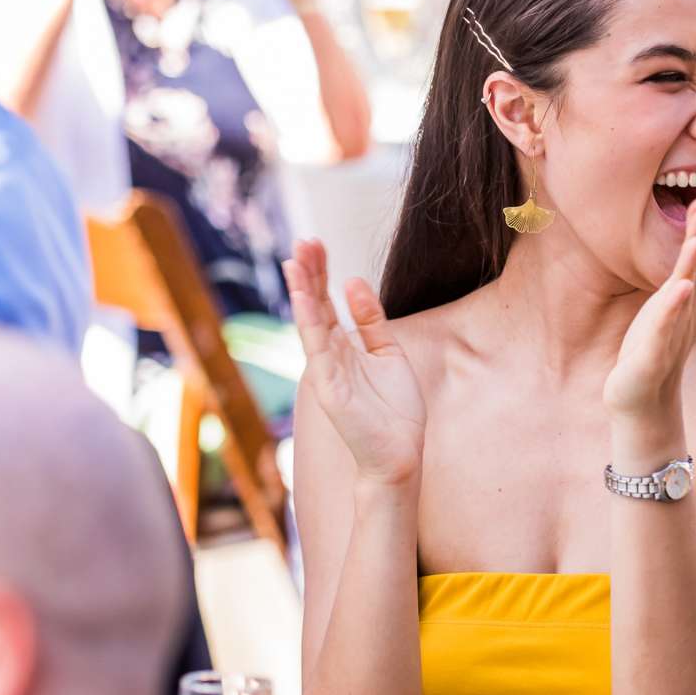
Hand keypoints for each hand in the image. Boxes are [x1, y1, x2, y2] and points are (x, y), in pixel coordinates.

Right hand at [284, 240, 426, 490]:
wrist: (400, 454)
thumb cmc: (395, 410)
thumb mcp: (389, 353)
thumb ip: (371, 320)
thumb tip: (354, 281)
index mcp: (345, 348)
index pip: (328, 302)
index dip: (322, 273)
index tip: (317, 244)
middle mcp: (331, 356)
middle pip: (315, 306)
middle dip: (310, 274)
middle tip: (303, 240)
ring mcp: (326, 371)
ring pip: (310, 323)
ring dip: (302, 291)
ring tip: (295, 260)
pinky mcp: (328, 387)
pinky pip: (316, 349)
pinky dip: (309, 322)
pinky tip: (303, 298)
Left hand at [604, 197, 695, 421]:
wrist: (642, 402)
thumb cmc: (651, 350)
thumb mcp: (666, 309)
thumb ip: (680, 278)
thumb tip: (694, 245)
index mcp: (687, 304)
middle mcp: (686, 315)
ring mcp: (673, 334)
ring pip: (686, 293)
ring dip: (693, 265)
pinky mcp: (655, 354)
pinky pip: (667, 326)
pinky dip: (674, 306)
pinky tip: (680, 288)